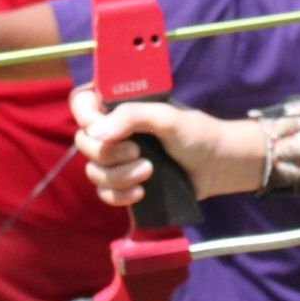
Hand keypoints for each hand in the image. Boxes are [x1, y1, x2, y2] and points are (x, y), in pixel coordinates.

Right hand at [71, 87, 262, 204]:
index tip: (103, 130)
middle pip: (83, 142)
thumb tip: (95, 132)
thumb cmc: (196, 133)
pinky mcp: (124, 184)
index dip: (85, 117)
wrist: (218, 166)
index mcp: (120, 106)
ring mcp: (117, 159)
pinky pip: (103, 194)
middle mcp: (113, 131)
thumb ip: (132, 117)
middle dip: (108, 153)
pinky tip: (141, 193)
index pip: (81, 103)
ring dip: (118, 176)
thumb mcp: (167, 118)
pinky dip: (118, 196)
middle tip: (138, 152)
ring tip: (148, 172)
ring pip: (93, 171)